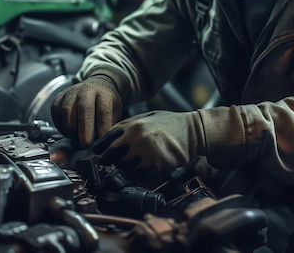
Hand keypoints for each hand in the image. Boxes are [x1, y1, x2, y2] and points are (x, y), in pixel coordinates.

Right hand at [50, 75, 121, 148]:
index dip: (101, 128)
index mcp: (104, 93)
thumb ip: (109, 126)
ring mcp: (72, 92)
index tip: (100, 140)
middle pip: (84, 109)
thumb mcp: (114, 112)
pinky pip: (56, 112)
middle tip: (85, 145)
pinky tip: (69, 132)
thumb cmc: (105, 104)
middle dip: (84, 131)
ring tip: (77, 139)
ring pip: (67, 111)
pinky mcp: (59, 97)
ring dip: (71, 129)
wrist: (96, 87)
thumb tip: (102, 144)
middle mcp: (87, 90)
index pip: (103, 111)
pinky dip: (61, 126)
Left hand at [92, 110, 206, 187]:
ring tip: (138, 162)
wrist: (194, 131)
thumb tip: (106, 138)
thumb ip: (125, 126)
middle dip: (114, 161)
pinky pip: (141, 178)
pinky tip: (149, 166)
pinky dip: (142, 175)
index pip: (104, 144)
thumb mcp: (144, 117)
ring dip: (128, 169)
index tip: (99, 155)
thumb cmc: (169, 123)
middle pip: (112, 159)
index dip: (100, 151)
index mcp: (132, 126)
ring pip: (126, 170)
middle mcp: (137, 140)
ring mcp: (147, 155)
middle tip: (119, 160)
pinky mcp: (157, 167)